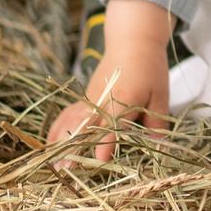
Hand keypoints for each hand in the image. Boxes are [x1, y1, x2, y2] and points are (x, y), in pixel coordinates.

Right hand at [45, 0, 174, 161]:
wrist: (133, 42)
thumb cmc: (150, 69)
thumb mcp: (161, 95)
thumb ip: (158, 122)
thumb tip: (157, 147)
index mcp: (125, 98)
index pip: (114, 122)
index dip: (107, 141)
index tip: (100, 159)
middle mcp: (103, 100)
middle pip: (87, 125)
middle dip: (76, 147)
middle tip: (67, 168)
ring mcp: (89, 99)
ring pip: (71, 121)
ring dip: (62, 142)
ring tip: (54, 163)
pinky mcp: (83, 99)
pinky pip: (66, 115)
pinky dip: (56, 129)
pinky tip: (49, 146)